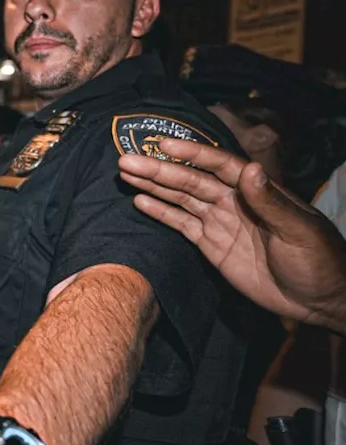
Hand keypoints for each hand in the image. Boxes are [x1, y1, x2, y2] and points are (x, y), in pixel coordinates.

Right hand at [118, 138, 345, 331]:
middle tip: (126, 160)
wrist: (318, 299)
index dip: (192, 155)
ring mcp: (221, 223)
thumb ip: (271, 202)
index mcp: (257, 191)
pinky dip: (161, 213)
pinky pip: (182, 225)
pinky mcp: (212, 245)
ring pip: (181, 199)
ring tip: (125, 173)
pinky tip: (140, 201)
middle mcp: (235, 202)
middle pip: (191, 181)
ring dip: (154, 185)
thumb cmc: (320, 260)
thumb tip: (250, 169)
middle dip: (159, 169)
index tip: (165, 145)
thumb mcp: (299, 230)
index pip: (220, 166)